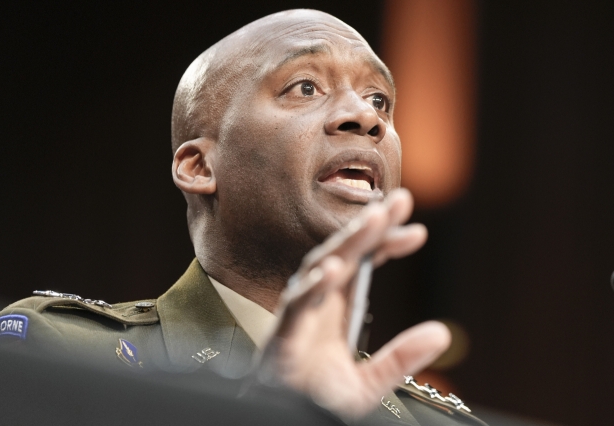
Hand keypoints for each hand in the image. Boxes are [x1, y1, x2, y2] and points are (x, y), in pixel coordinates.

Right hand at [257, 188, 450, 418]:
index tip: (418, 232)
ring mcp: (298, 317)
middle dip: (370, 226)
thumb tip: (442, 334)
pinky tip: (331, 271)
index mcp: (334, 307)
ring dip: (346, 244)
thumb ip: (401, 357)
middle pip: (343, 255)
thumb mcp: (367, 381)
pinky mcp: (282, 338)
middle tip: (400, 201)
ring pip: (319, 269)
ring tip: (373, 221)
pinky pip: (295, 307)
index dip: (386, 244)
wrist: (284, 421)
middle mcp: (316, 304)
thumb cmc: (315, 397)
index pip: (361, 264)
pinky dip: (310, 288)